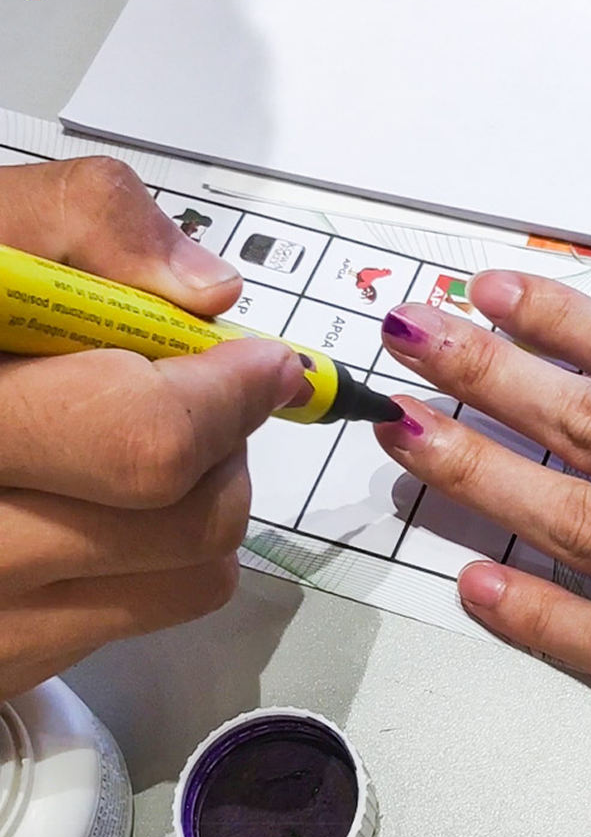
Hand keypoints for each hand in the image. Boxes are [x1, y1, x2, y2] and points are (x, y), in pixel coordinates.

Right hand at [0, 158, 308, 698]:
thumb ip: (79, 221)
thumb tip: (208, 294)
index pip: (140, 438)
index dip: (227, 396)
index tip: (265, 364)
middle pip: (191, 523)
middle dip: (226, 445)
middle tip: (199, 397)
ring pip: (194, 577)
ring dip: (202, 499)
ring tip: (138, 445)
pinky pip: (143, 615)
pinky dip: (156, 555)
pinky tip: (94, 503)